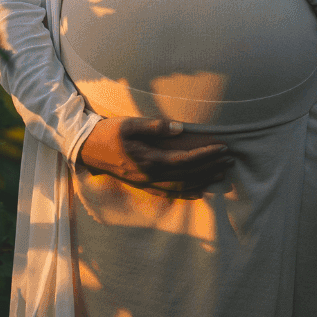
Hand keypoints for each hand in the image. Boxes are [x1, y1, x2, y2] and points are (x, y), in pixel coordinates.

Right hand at [77, 116, 232, 192]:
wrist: (87, 149)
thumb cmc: (108, 133)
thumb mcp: (129, 124)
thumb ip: (154, 126)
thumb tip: (180, 129)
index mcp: (148, 160)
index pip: (185, 160)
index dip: (205, 156)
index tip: (222, 149)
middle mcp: (149, 176)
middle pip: (186, 175)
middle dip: (210, 168)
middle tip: (229, 161)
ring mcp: (145, 183)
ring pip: (180, 187)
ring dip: (202, 181)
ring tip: (221, 175)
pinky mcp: (142, 185)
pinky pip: (168, 193)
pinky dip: (185, 193)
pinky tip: (198, 191)